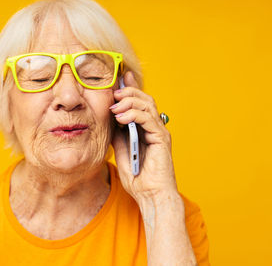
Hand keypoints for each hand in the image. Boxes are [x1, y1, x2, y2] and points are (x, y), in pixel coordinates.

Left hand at [111, 71, 177, 200]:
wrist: (149, 195)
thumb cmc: (137, 176)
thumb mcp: (120, 150)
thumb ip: (118, 134)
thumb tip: (110, 118)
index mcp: (145, 128)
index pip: (138, 103)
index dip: (130, 88)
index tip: (119, 77)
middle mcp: (154, 127)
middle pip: (144, 99)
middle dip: (128, 92)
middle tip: (114, 93)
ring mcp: (159, 132)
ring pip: (147, 105)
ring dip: (129, 102)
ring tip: (114, 106)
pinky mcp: (162, 138)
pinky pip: (148, 119)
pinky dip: (134, 115)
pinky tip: (121, 118)